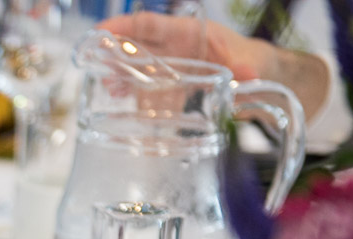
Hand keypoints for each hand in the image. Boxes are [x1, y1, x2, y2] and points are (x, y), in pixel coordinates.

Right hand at [96, 12, 269, 80]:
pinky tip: (118, 98)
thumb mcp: (251, 63)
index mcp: (188, 32)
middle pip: (135, 44)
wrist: (259, 76)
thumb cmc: (252, 60)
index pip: (149, 25)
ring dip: (117, 74)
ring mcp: (169, 66)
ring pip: (135, 65)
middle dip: (112, 52)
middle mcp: (173, 47)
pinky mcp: (170, 86)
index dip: (123, 26)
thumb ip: (245, 69)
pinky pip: (144, 86)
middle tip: (93, 64)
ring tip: (105, 86)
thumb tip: (248, 73)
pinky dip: (130, 92)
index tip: (99, 32)